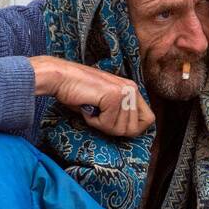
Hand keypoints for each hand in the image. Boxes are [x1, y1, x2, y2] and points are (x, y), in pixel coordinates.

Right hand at [29, 55, 153, 137]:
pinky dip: (94, 121)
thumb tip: (131, 131)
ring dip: (102, 124)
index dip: (133, 129)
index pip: (149, 119)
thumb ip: (121, 114)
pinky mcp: (113, 96)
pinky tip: (87, 107)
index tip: (114, 124)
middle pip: (134, 129)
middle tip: (98, 114)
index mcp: (132, 89)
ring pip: (121, 129)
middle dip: (113, 128)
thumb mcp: (105, 105)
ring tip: (92, 108)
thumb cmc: (78, 92)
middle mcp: (132, 89)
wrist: (59, 78)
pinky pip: (107, 124)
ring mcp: (124, 92)